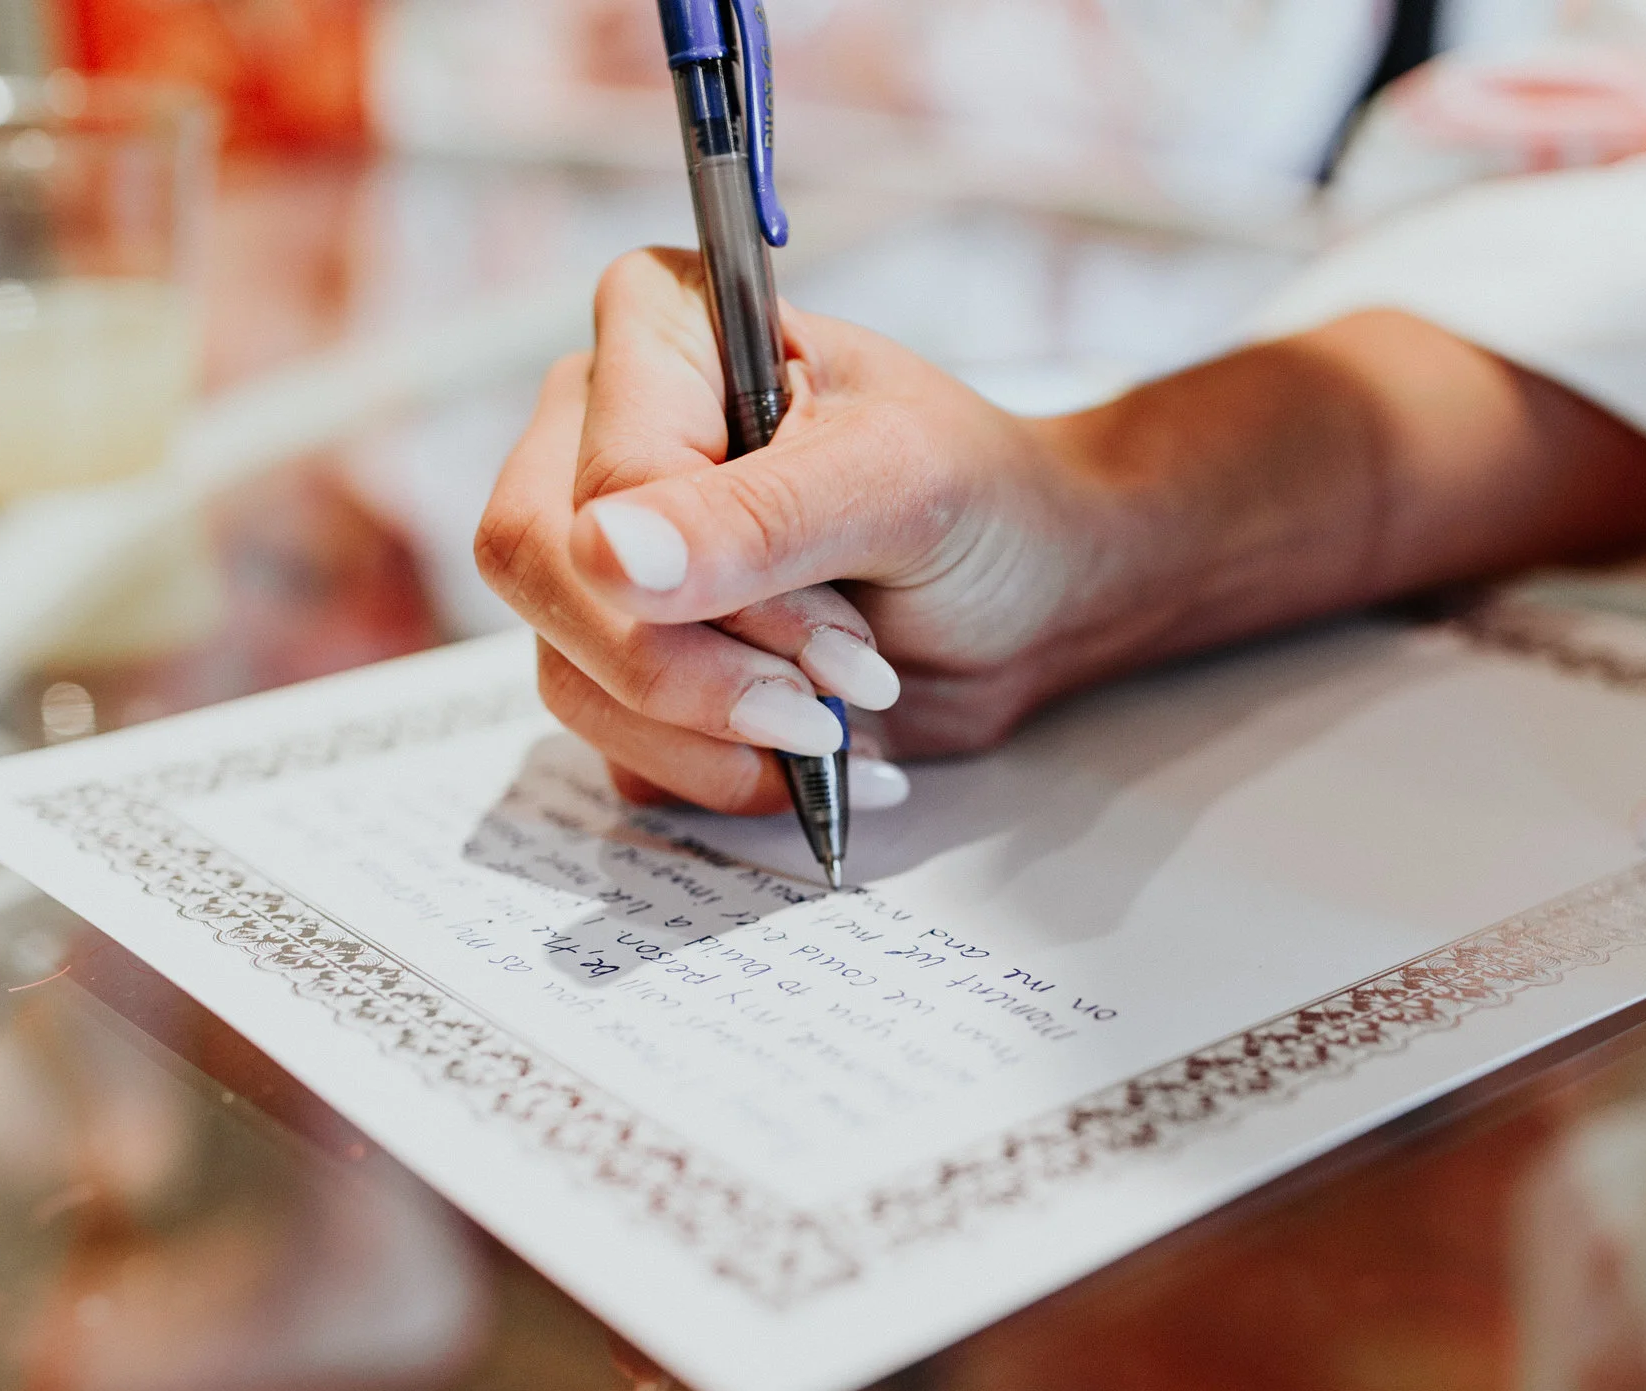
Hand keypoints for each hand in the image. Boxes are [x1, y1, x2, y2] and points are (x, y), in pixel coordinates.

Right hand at [480, 249, 1645, 816]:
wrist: (1101, 583)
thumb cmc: (1045, 500)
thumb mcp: (935, 488)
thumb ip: (776, 503)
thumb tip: (626, 550)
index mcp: (670, 350)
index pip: (563, 471)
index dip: (662, 578)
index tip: (809, 641)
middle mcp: (637, 443)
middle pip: (544, 592)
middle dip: (697, 678)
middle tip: (848, 707)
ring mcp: (645, 562)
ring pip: (573, 689)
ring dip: (711, 743)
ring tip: (863, 734)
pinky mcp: (675, 663)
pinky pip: (623, 748)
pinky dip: (717, 785)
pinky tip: (825, 771)